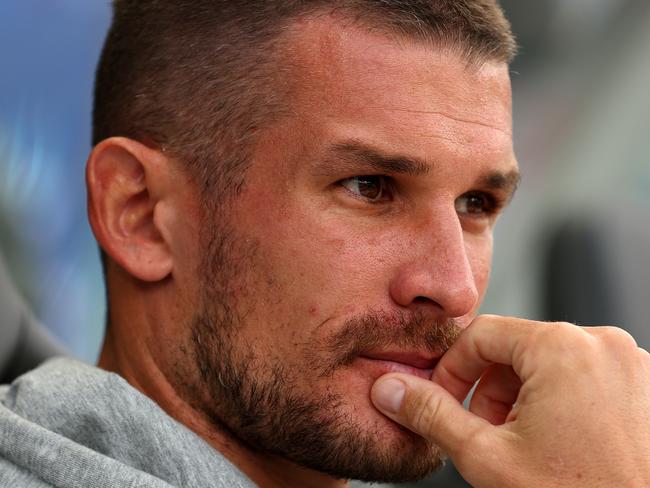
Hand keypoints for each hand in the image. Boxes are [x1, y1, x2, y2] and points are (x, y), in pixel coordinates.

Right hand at [371, 315, 649, 486]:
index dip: (452, 369)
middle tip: (485, 433)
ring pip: (551, 362)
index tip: (445, 402)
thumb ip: (430, 414)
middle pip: (517, 347)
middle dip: (490, 389)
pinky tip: (556, 443)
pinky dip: (560, 400)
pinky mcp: (646, 386)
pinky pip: (587, 375)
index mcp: (562, 346)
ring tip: (521, 444)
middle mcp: (603, 343)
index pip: (481, 333)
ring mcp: (632, 364)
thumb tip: (390, 389)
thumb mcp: (487, 457)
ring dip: (523, 397)